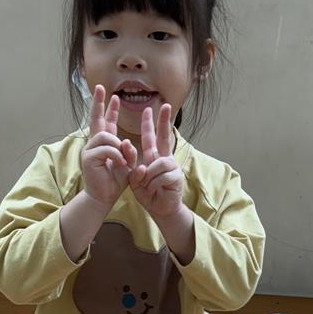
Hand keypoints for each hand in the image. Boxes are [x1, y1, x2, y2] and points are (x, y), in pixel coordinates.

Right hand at [81, 85, 136, 209]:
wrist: (104, 197)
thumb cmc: (115, 182)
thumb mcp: (127, 164)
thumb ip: (128, 152)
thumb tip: (125, 141)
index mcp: (104, 144)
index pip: (107, 122)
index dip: (110, 109)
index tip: (112, 96)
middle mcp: (94, 144)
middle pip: (96, 119)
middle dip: (98, 103)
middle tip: (100, 88)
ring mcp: (89, 150)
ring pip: (105, 135)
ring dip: (117, 145)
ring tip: (122, 159)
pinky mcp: (88, 158)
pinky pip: (106, 149)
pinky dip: (115, 155)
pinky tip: (119, 163)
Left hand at [128, 104, 183, 218]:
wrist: (161, 209)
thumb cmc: (149, 194)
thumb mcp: (137, 181)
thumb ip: (136, 172)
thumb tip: (143, 166)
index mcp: (154, 157)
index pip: (152, 138)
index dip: (150, 124)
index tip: (149, 109)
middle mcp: (165, 158)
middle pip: (164, 136)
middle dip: (164, 120)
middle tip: (167, 104)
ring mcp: (172, 166)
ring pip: (156, 164)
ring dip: (148, 178)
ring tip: (149, 187)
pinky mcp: (176, 176)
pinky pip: (160, 176)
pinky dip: (153, 185)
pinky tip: (155, 191)